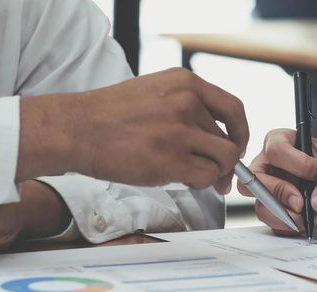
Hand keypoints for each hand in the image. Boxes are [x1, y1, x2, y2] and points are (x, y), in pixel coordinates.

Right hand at [18, 67, 248, 193]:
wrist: (75, 129)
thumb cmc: (108, 116)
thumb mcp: (155, 92)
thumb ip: (187, 106)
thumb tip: (217, 135)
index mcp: (185, 83)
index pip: (233, 108)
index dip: (240, 131)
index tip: (236, 145)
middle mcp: (187, 102)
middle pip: (229, 138)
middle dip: (225, 161)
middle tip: (216, 174)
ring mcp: (180, 131)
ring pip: (224, 159)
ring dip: (215, 173)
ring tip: (198, 178)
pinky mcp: (171, 159)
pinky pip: (207, 176)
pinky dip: (202, 184)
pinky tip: (185, 181)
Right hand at [239, 129, 316, 232]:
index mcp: (284, 142)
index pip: (276, 149)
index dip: (296, 163)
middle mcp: (270, 165)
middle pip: (256, 179)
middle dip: (280, 194)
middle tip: (302, 204)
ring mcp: (270, 190)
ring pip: (261, 205)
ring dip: (286, 216)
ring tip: (314, 216)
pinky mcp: (275, 212)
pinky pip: (273, 223)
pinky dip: (292, 227)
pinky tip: (310, 222)